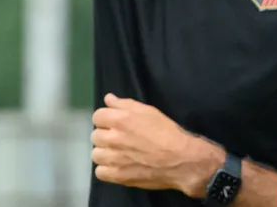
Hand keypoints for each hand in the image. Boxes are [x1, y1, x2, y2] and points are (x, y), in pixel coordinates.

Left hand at [91, 93, 221, 194]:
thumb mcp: (149, 112)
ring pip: (96, 154)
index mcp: (120, 119)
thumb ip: (126, 104)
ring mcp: (113, 159)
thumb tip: (108, 99)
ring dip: (105, 153)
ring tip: (119, 154)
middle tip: (121, 139)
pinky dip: (107, 170)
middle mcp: (113, 138)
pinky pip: (99, 172)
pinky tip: (119, 166)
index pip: (97, 116)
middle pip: (95, 135)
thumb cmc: (168, 132)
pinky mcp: (117, 176)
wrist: (181, 159)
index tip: (116, 124)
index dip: (106, 119)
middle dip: (106, 135)